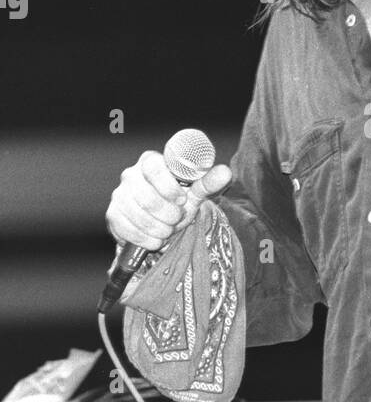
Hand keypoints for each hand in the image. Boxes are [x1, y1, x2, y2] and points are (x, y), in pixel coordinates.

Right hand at [105, 151, 232, 250]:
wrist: (161, 224)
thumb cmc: (178, 202)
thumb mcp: (195, 192)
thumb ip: (208, 182)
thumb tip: (226, 172)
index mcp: (150, 162)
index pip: (154, 167)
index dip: (169, 187)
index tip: (182, 201)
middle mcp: (130, 175)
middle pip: (146, 196)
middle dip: (167, 214)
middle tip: (177, 219)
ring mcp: (119, 195)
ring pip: (138, 215)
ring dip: (159, 228)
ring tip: (168, 229)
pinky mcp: (113, 215)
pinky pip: (127, 229)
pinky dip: (146, 238)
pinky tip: (155, 239)